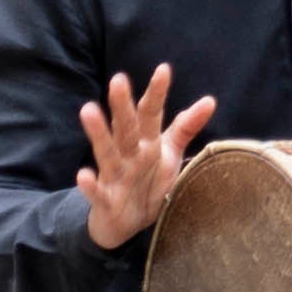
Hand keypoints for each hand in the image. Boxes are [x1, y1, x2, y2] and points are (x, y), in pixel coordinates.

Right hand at [77, 67, 214, 250]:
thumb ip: (185, 127)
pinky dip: (90, 185)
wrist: (126, 222)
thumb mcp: (170, 154)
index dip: (157, 93)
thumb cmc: (149, 181)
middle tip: (119, 80)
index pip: (151, 114)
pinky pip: (97, 192)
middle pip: (126, 127)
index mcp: (146, 142)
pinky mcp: (105, 200)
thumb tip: (209, 99)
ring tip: (88, 110)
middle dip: (122, 105)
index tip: (164, 70)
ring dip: (98, 133)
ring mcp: (115, 176)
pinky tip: (82, 174)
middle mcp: (128, 154)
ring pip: (107, 152)